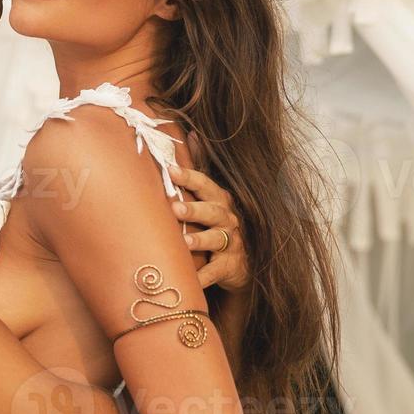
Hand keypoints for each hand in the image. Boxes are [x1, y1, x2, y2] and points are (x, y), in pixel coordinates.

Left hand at [169, 145, 247, 291]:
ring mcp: (231, 244)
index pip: (206, 185)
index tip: (171, 170)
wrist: (242, 264)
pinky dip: (203, 277)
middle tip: (175, 208)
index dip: (190, 177)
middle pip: (212, 211)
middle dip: (195, 209)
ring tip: (184, 242)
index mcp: (220, 201)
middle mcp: (228, 220)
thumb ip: (201, 169)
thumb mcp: (212, 198)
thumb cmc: (218, 225)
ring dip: (201, 240)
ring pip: (216, 240)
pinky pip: (215, 272)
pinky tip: (189, 280)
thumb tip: (192, 133)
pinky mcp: (230, 267)